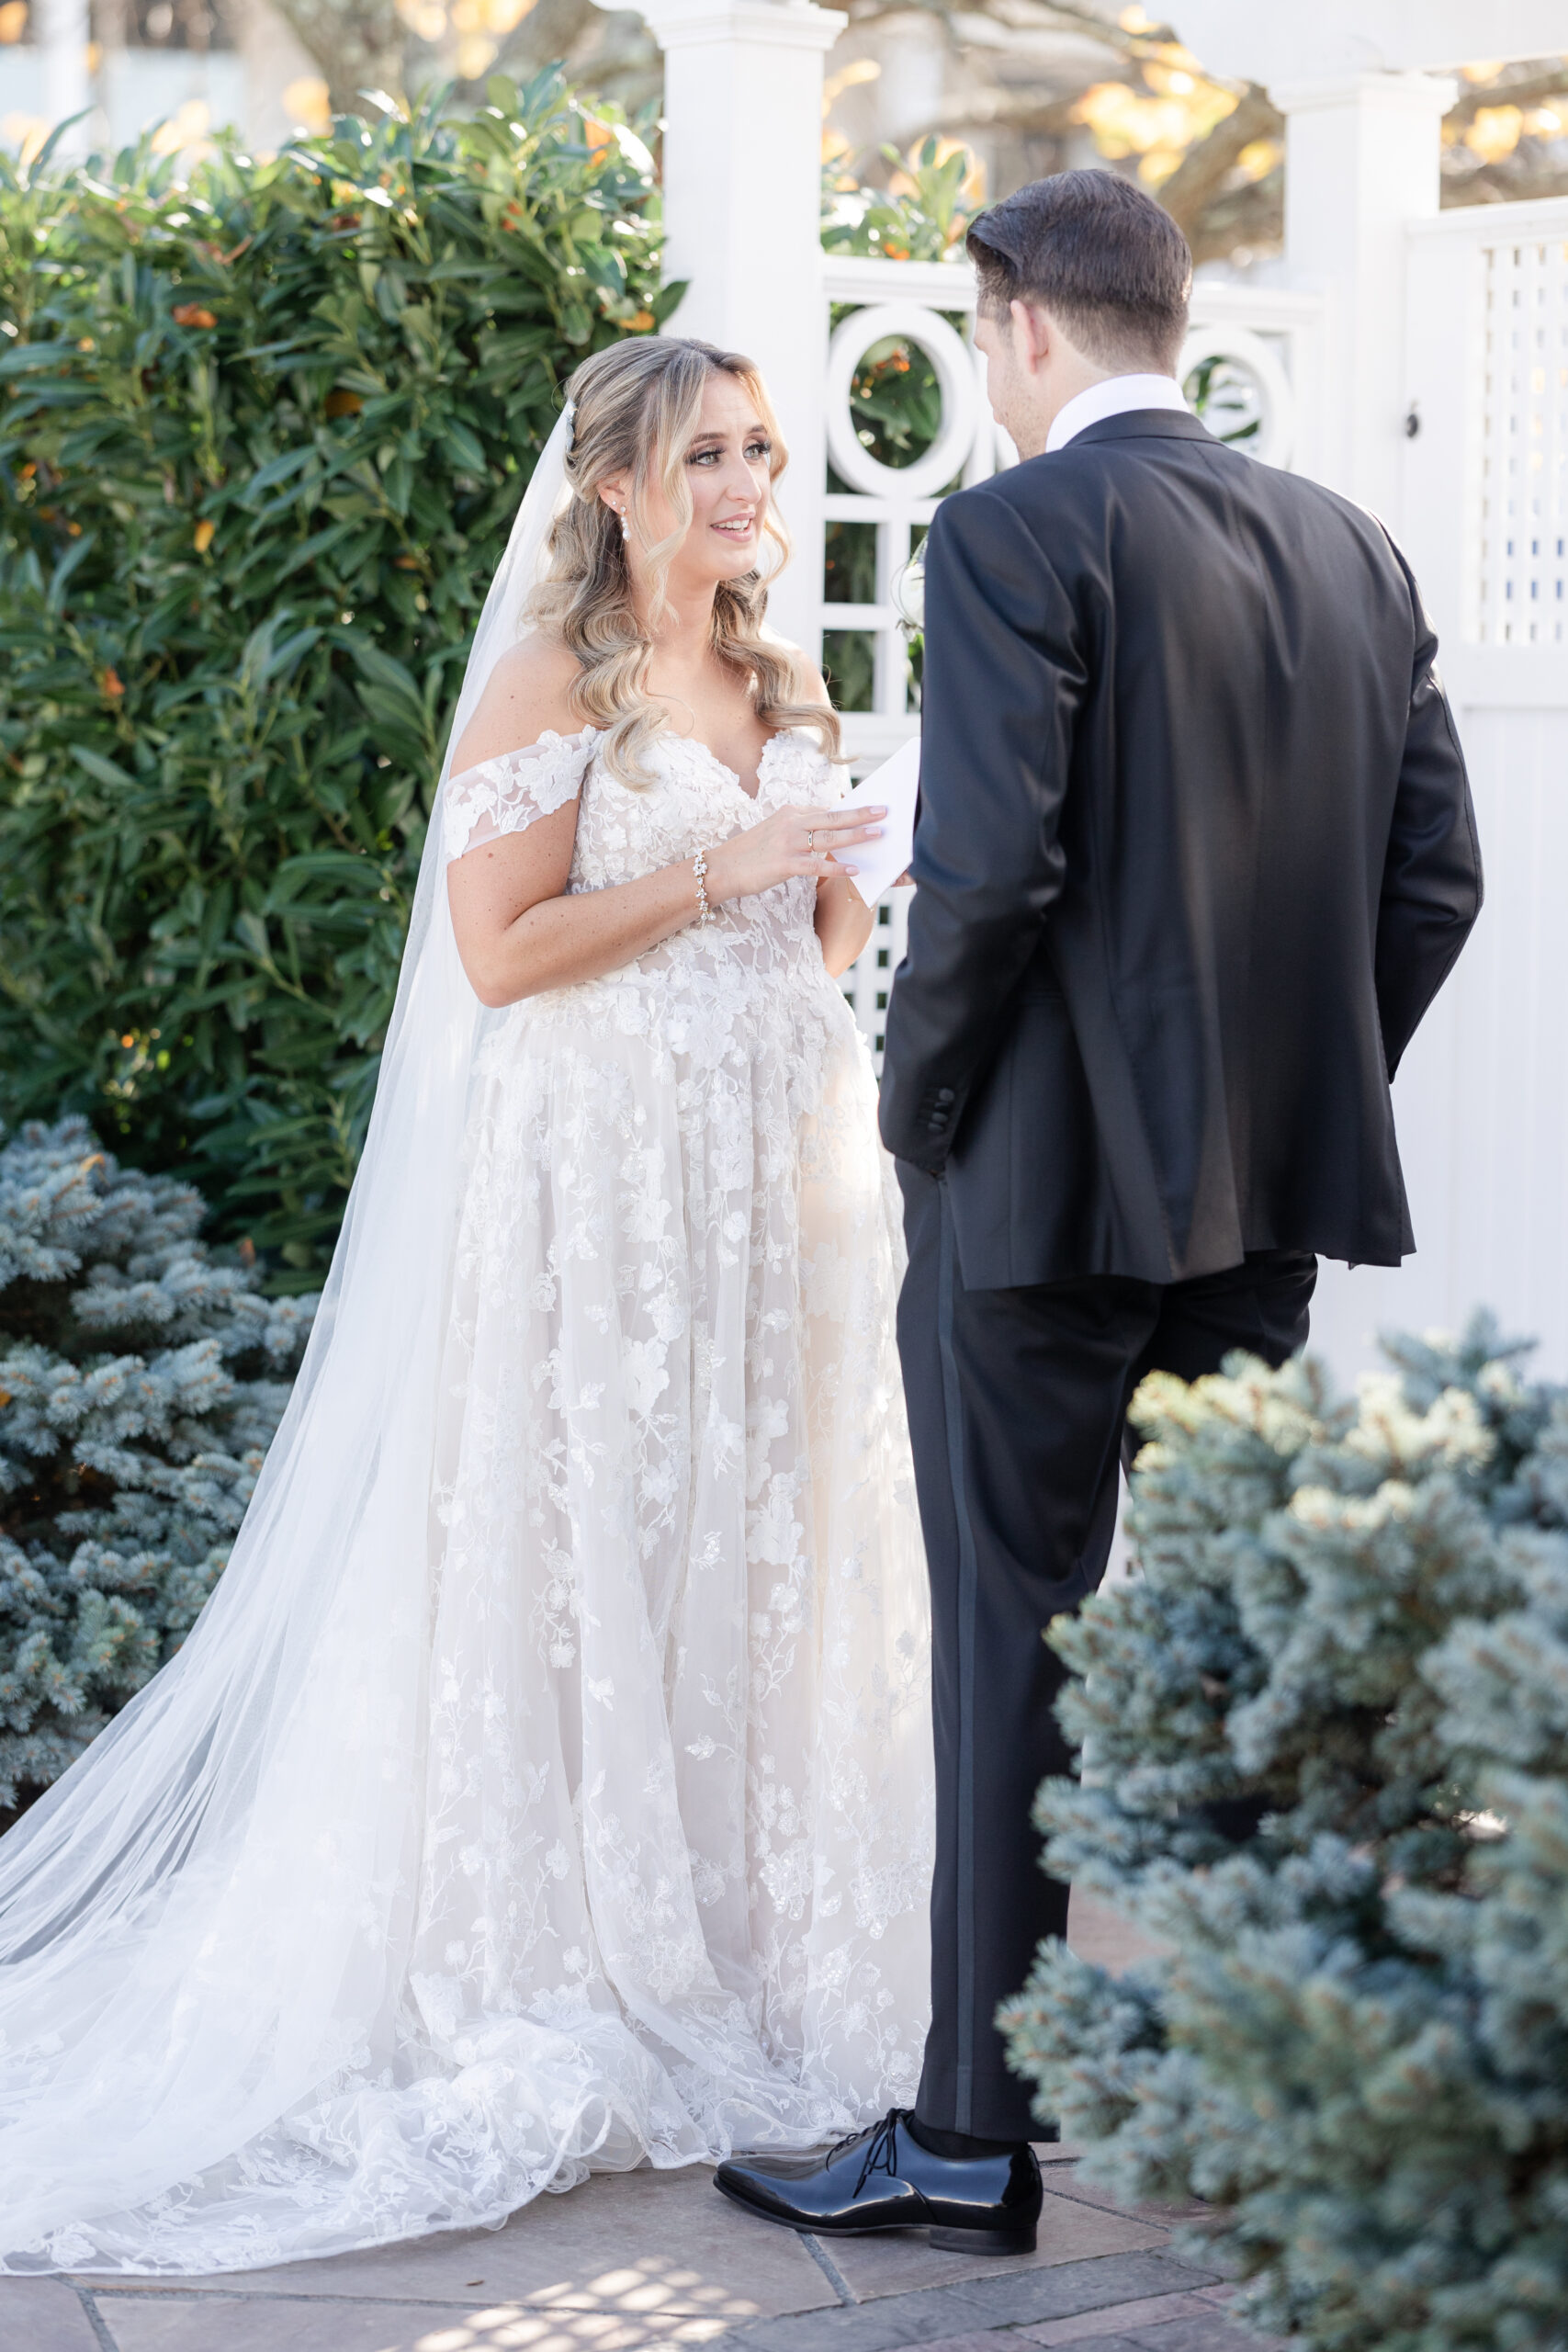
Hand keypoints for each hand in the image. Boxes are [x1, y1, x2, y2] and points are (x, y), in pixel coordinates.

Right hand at [704, 802, 884, 904]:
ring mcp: (788, 843)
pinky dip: (838, 867)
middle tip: (884, 811)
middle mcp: (791, 823)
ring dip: (855, 836)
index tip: (871, 808)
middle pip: (833, 817)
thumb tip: (826, 831)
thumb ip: (800, 829)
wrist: (721, 868)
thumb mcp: (775, 832)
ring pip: (829, 838)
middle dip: (861, 814)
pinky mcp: (784, 864)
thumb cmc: (750, 853)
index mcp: (790, 813)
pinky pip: (817, 864)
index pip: (825, 810)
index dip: (850, 810)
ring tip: (877, 835)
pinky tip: (855, 870)